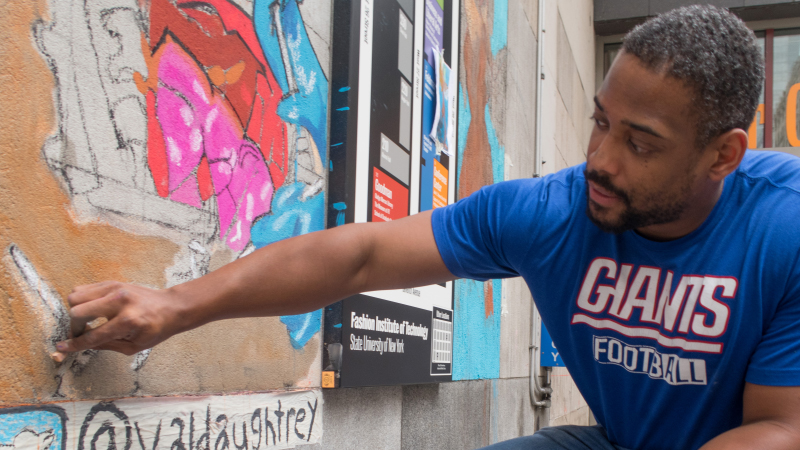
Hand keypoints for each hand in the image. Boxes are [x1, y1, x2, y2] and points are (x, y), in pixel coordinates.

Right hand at [55, 281, 185, 355]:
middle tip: (82, 333)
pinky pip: (85, 288)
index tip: (62, 347)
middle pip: (77, 311)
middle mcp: (119, 302)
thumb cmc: (155, 329)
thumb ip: (106, 346)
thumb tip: (81, 344)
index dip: (75, 344)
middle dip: (74, 326)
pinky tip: (93, 309)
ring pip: (76, 295)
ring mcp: (115, 288)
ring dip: (76, 311)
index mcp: (127, 321)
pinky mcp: (113, 282)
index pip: (93, 335)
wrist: (171, 307)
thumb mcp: (134, 346)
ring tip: (87, 320)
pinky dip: (83, 300)